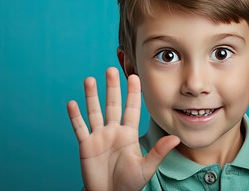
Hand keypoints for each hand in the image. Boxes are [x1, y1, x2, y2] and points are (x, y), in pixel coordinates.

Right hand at [67, 67, 179, 190]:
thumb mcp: (146, 168)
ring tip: (89, 80)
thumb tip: (176, 138)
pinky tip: (72, 103)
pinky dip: (75, 116)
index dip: (132, 93)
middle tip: (111, 69)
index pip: (131, 109)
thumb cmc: (129, 183)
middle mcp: (113, 131)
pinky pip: (80, 128)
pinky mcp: (86, 145)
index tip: (134, 76)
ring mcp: (98, 137)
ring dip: (91, 96)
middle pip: (112, 105)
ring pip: (94, 112)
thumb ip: (159, 152)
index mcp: (128, 134)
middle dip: (112, 88)